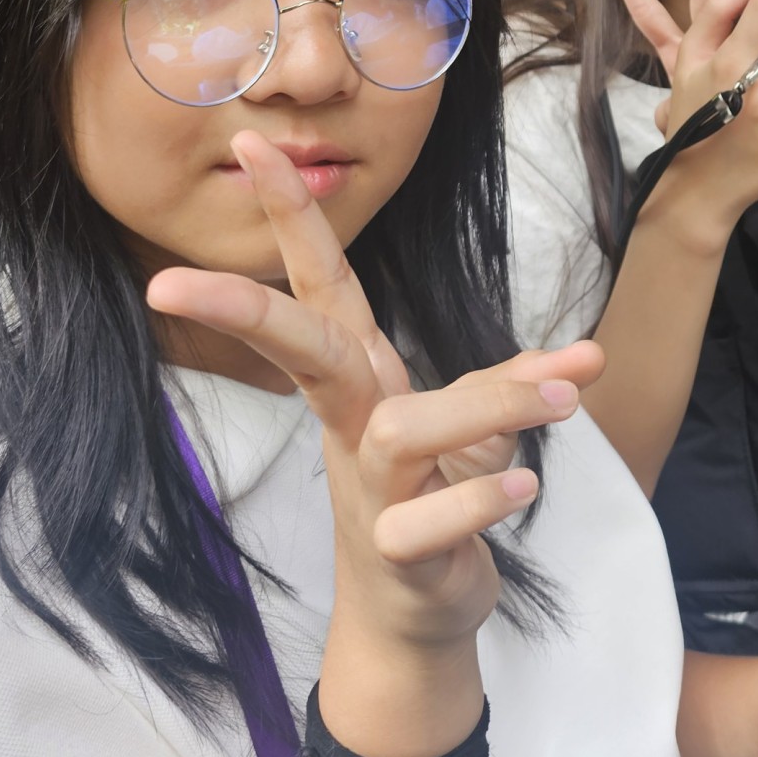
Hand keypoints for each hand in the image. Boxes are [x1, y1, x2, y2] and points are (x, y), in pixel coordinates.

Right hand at [147, 131, 605, 743]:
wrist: (414, 617)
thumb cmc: (431, 500)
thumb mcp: (469, 429)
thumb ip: (518, 388)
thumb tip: (586, 356)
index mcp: (361, 378)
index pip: (321, 281)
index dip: (289, 212)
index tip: (253, 139)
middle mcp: (355, 424)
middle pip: (304, 350)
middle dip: (245, 311)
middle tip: (171, 285)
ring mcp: (369, 491)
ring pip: (401, 431)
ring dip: (487, 406)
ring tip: (566, 395)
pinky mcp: (397, 553)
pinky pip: (430, 522)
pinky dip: (480, 501)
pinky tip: (523, 486)